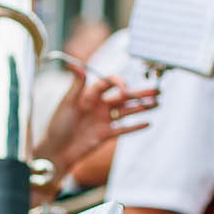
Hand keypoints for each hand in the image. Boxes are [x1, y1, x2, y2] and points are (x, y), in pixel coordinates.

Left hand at [37, 68, 159, 180]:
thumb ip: (76, 84)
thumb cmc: (57, 125)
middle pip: (123, 96)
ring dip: (142, 107)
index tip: (124, 88)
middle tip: (157, 90)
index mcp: (89, 95)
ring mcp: (103, 120)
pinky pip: (123, 129)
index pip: (108, 83)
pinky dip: (135, 126)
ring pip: (127, 111)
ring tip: (158, 103)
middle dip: (140, 93)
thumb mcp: (66, 102)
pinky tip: (148, 123)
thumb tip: (73, 63)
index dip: (118, 83)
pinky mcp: (105, 134)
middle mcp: (99, 105)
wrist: (56, 150)